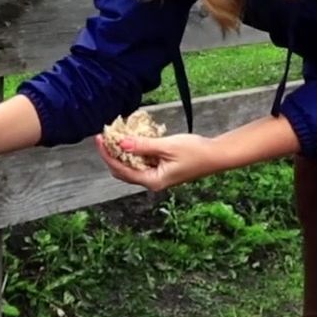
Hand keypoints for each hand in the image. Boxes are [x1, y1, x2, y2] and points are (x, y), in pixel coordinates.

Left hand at [95, 132, 227, 191]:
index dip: (107, 155)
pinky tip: (132, 138)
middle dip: (112, 154)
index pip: (121, 170)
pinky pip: (142, 161)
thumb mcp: (166, 146)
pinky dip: (135, 151)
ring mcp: (157, 176)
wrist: (216, 155)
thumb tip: (120, 143)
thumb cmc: (195, 152)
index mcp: (153, 180)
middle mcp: (152, 181)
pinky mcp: (162, 169)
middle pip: (123, 170)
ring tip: (115, 134)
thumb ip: (142, 145)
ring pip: (132, 165)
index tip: (99, 139)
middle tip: (104, 136)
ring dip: (122, 152)